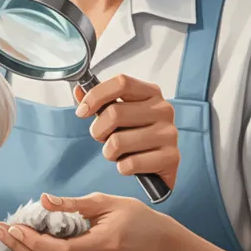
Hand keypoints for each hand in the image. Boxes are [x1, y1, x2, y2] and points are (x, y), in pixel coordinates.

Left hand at [0, 192, 172, 250]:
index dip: (32, 241)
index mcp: (105, 244)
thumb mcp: (107, 202)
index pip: (60, 250)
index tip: (11, 226)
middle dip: (20, 247)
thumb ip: (73, 204)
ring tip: (8, 238)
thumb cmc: (135, 218)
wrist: (158, 248)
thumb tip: (43, 200)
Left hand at [73, 74, 178, 189]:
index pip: (121, 82)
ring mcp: (169, 133)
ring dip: (109, 152)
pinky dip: (123, 167)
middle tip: (103, 138)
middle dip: (98, 130)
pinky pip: (130, 163)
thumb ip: (98, 102)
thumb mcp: (118, 115)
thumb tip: (79, 90)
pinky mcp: (171, 157)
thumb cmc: (135, 135)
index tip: (82, 111)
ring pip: (118, 141)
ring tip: (118, 152)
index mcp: (151, 92)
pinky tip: (131, 164)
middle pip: (115, 113)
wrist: (159, 166)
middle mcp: (163, 109)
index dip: (96, 95)